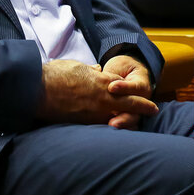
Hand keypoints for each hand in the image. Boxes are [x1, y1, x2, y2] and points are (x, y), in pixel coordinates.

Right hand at [37, 58, 157, 124]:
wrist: (39, 91)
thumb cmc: (55, 75)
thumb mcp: (75, 66)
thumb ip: (89, 69)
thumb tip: (97, 69)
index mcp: (101, 81)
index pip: (123, 86)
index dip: (132, 89)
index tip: (140, 92)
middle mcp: (102, 97)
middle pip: (129, 102)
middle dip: (143, 106)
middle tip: (153, 109)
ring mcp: (95, 112)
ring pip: (119, 116)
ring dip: (130, 119)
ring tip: (139, 122)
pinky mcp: (86, 123)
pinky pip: (105, 125)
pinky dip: (113, 125)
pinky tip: (118, 128)